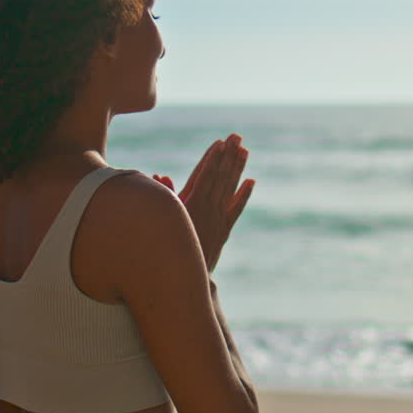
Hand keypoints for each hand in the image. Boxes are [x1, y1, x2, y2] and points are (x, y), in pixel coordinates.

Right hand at [152, 134, 254, 272]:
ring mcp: (218, 218)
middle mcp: (207, 207)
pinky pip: (236, 209)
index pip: (204, 173)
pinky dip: (244, 195)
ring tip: (245, 150)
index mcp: (190, 202)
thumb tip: (161, 176)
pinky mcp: (223, 230)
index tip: (220, 142)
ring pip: (230, 188)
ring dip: (237, 168)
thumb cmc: (163, 245)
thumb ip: (163, 196)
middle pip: (220, 176)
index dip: (213, 157)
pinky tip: (251, 181)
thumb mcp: (161, 219)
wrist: (180, 276)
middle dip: (228, 155)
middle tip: (237, 136)